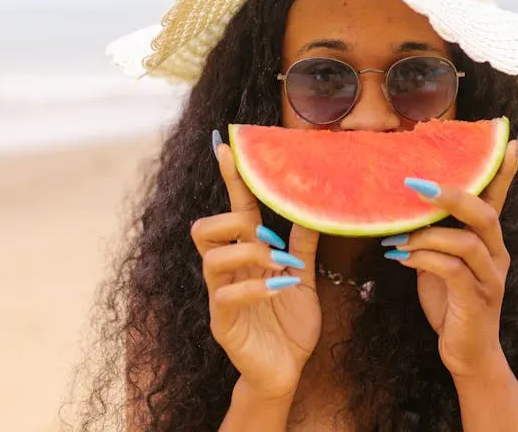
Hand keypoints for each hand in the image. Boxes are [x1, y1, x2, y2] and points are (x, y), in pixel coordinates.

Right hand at [191, 138, 320, 399]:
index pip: (236, 211)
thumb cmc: (289, 323)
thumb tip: (314, 208)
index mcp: (246, 256)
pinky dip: (257, 286)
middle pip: (203, 229)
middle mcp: (227, 272)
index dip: (232, 180)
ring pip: (212, 259)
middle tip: (268, 237)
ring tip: (280, 266)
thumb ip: (303, 246)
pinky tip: (281, 288)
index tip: (227, 148)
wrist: (285, 370)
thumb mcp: (304, 278)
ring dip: (250, 254)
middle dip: (233, 223)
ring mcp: (221, 297)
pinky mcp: (223, 324)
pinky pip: (227, 296)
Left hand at [381, 131, 517, 378]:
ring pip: (466, 242)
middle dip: (451, 196)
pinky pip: (452, 270)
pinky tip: (401, 259)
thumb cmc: (452, 302)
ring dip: (427, 235)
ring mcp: (491, 277)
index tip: (509, 137)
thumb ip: (434, 235)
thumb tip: (403, 207)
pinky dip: (424, 260)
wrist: (468, 353)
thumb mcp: (441, 261)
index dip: (504, 168)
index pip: (498, 197)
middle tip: (415, 185)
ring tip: (397, 237)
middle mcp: (497, 253)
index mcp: (489, 240)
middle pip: (484, 213)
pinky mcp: (478, 299)